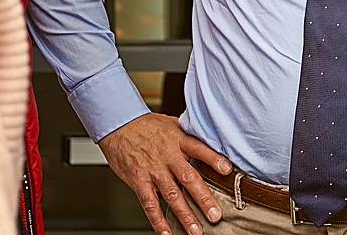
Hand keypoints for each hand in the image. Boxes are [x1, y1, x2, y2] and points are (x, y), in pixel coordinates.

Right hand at [97, 113, 231, 234]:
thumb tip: (211, 139)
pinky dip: (158, 221)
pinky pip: (149, 204)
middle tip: (215, 215)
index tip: (228, 170)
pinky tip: (166, 233)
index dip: (214, 159)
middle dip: (203, 198)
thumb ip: (189, 134)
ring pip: (171, 195)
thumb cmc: (146, 126)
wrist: (118, 125)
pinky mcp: (139, 181)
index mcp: (178, 139)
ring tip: (195, 230)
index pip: (199, 148)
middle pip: (188, 178)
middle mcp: (167, 156)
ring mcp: (153, 170)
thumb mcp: (172, 123)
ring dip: (184, 215)